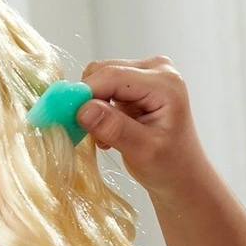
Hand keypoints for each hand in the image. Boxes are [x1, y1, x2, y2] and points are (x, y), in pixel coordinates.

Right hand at [78, 56, 205, 197]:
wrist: (182, 176)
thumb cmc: (169, 167)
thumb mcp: (143, 151)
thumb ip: (114, 128)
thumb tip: (83, 109)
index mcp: (165, 83)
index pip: (112, 76)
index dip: (84, 93)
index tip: (63, 116)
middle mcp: (157, 69)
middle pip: (103, 72)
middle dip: (88, 101)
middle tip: (87, 133)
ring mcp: (147, 74)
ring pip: (100, 78)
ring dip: (92, 107)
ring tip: (105, 137)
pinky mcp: (136, 83)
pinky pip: (104, 87)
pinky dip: (98, 109)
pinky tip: (109, 132)